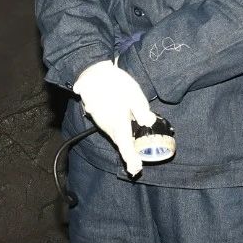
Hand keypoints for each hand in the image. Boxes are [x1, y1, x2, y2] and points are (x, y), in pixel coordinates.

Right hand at [73, 60, 156, 176]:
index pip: (125, 146)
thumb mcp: (132, 93)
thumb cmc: (115, 83)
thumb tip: (149, 121)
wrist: (94, 73)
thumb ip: (140, 109)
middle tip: (136, 166)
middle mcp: (109, 126)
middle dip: (129, 155)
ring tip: (134, 155)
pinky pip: (112, 129)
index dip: (131, 159)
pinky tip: (127, 134)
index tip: (136, 169)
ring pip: (117, 136)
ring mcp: (104, 123)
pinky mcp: (103, 118)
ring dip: (125, 145)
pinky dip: (120, 135)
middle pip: (121, 144)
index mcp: (118, 123)